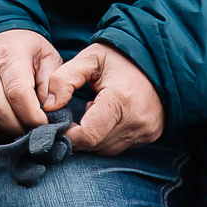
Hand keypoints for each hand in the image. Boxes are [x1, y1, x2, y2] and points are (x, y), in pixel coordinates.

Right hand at [0, 30, 61, 143]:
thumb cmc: (23, 51)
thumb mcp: (45, 56)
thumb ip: (52, 81)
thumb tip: (51, 108)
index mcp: (9, 56)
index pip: (18, 93)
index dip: (32, 116)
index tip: (43, 124)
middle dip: (17, 128)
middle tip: (31, 133)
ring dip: (0, 134)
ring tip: (16, 134)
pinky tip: (1, 133)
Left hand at [46, 42, 164, 155]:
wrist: (158, 60)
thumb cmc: (119, 58)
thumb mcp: (89, 59)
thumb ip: (64, 79)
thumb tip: (49, 106)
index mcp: (120, 99)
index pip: (88, 135)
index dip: (68, 134)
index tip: (60, 122)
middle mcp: (136, 120)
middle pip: (95, 144)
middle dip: (79, 135)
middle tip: (76, 115)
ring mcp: (146, 131)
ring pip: (106, 149)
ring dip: (93, 137)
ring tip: (94, 113)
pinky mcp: (150, 136)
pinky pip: (119, 146)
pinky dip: (107, 137)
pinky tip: (107, 118)